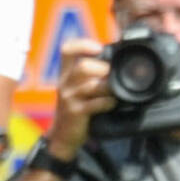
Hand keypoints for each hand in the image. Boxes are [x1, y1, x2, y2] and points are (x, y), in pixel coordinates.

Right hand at [46, 39, 114, 158]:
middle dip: (102, 69)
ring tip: (116, 91)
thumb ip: (91, 75)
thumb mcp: (78, 88)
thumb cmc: (76, 108)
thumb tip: (117, 63)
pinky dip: (108, 103)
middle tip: (112, 76)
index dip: (82, 44)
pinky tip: (112, 104)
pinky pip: (94, 104)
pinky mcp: (75, 112)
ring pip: (90, 85)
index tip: (98, 48)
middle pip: (82, 66)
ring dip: (108, 87)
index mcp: (66, 73)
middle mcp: (65, 83)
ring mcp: (69, 98)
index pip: (67, 50)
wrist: (62, 135)